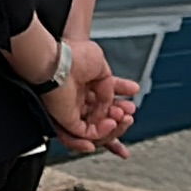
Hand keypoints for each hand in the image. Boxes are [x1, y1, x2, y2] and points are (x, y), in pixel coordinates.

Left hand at [45, 39, 141, 156]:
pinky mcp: (67, 121)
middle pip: (102, 118)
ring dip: (113, 127)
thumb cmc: (74, 57)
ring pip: (97, 129)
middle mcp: (77, 99)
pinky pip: (86, 133)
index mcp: (84, 85)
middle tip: (130, 113)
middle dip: (120, 118)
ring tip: (124, 118)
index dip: (119, 106)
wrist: (58, 61)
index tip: (132, 106)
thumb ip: (111, 86)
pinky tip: (111, 123)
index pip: (104, 101)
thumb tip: (112, 101)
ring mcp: (72, 111)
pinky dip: (101, 132)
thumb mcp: (101, 67)